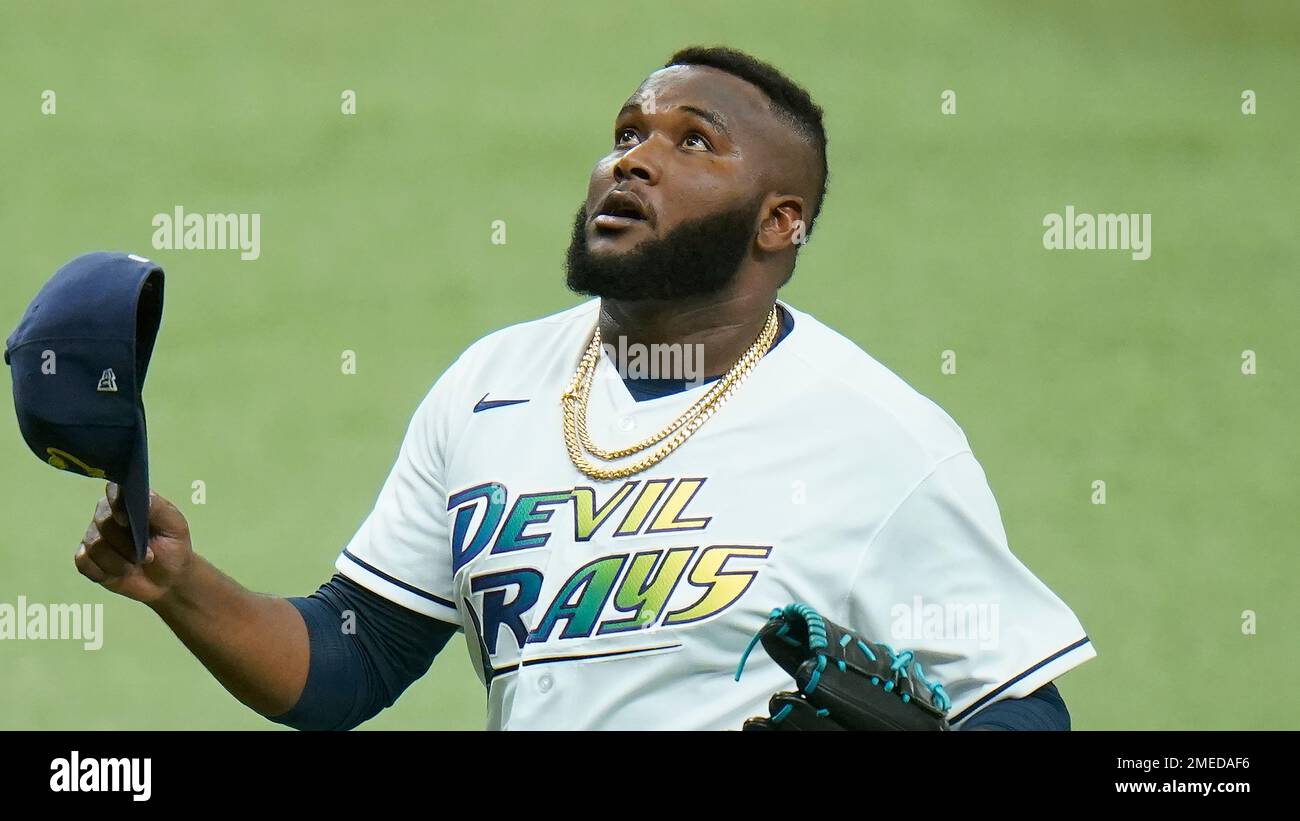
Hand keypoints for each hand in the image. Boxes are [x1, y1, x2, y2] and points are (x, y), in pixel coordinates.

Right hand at [75, 482, 194, 604]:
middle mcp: (107, 515)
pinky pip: (83, 562)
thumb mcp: (175, 526)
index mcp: (129, 502)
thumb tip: (141, 495)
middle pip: (103, 523)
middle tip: (147, 556)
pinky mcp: (87, 558)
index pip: (113, 491)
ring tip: (136, 565)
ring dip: (119, 562)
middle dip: (127, 545)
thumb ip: (158, 508)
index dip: (116, 504)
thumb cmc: (173, 548)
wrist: (168, 580)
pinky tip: (119, 573)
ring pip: (94, 546)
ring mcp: (94, 536)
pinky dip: (103, 571)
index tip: (127, 522)